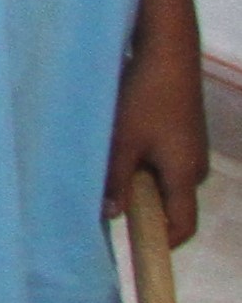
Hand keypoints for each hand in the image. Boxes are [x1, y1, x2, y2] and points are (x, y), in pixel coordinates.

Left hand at [111, 39, 210, 248]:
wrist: (168, 52)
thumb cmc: (145, 96)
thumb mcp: (122, 140)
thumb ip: (116, 179)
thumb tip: (111, 215)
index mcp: (185, 175)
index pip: (181, 226)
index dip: (162, 243)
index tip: (138, 250)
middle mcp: (194, 167)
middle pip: (169, 204)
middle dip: (140, 206)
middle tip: (108, 198)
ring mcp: (191, 150)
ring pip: (162, 179)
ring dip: (137, 179)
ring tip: (111, 161)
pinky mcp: (183, 134)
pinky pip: (162, 161)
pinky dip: (141, 160)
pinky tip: (120, 142)